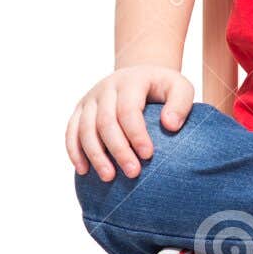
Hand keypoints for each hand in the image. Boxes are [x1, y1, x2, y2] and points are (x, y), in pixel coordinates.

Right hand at [66, 65, 194, 180]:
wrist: (139, 75)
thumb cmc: (163, 88)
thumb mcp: (181, 88)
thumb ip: (180, 104)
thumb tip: (170, 125)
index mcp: (130, 81)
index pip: (128, 109)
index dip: (136, 134)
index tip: (148, 155)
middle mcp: (106, 88)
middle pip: (105, 122)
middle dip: (118, 150)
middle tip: (133, 173)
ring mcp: (90, 99)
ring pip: (85, 128)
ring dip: (95, 155)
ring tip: (109, 178)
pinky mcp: (80, 110)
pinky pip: (71, 131)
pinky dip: (75, 151)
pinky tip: (84, 171)